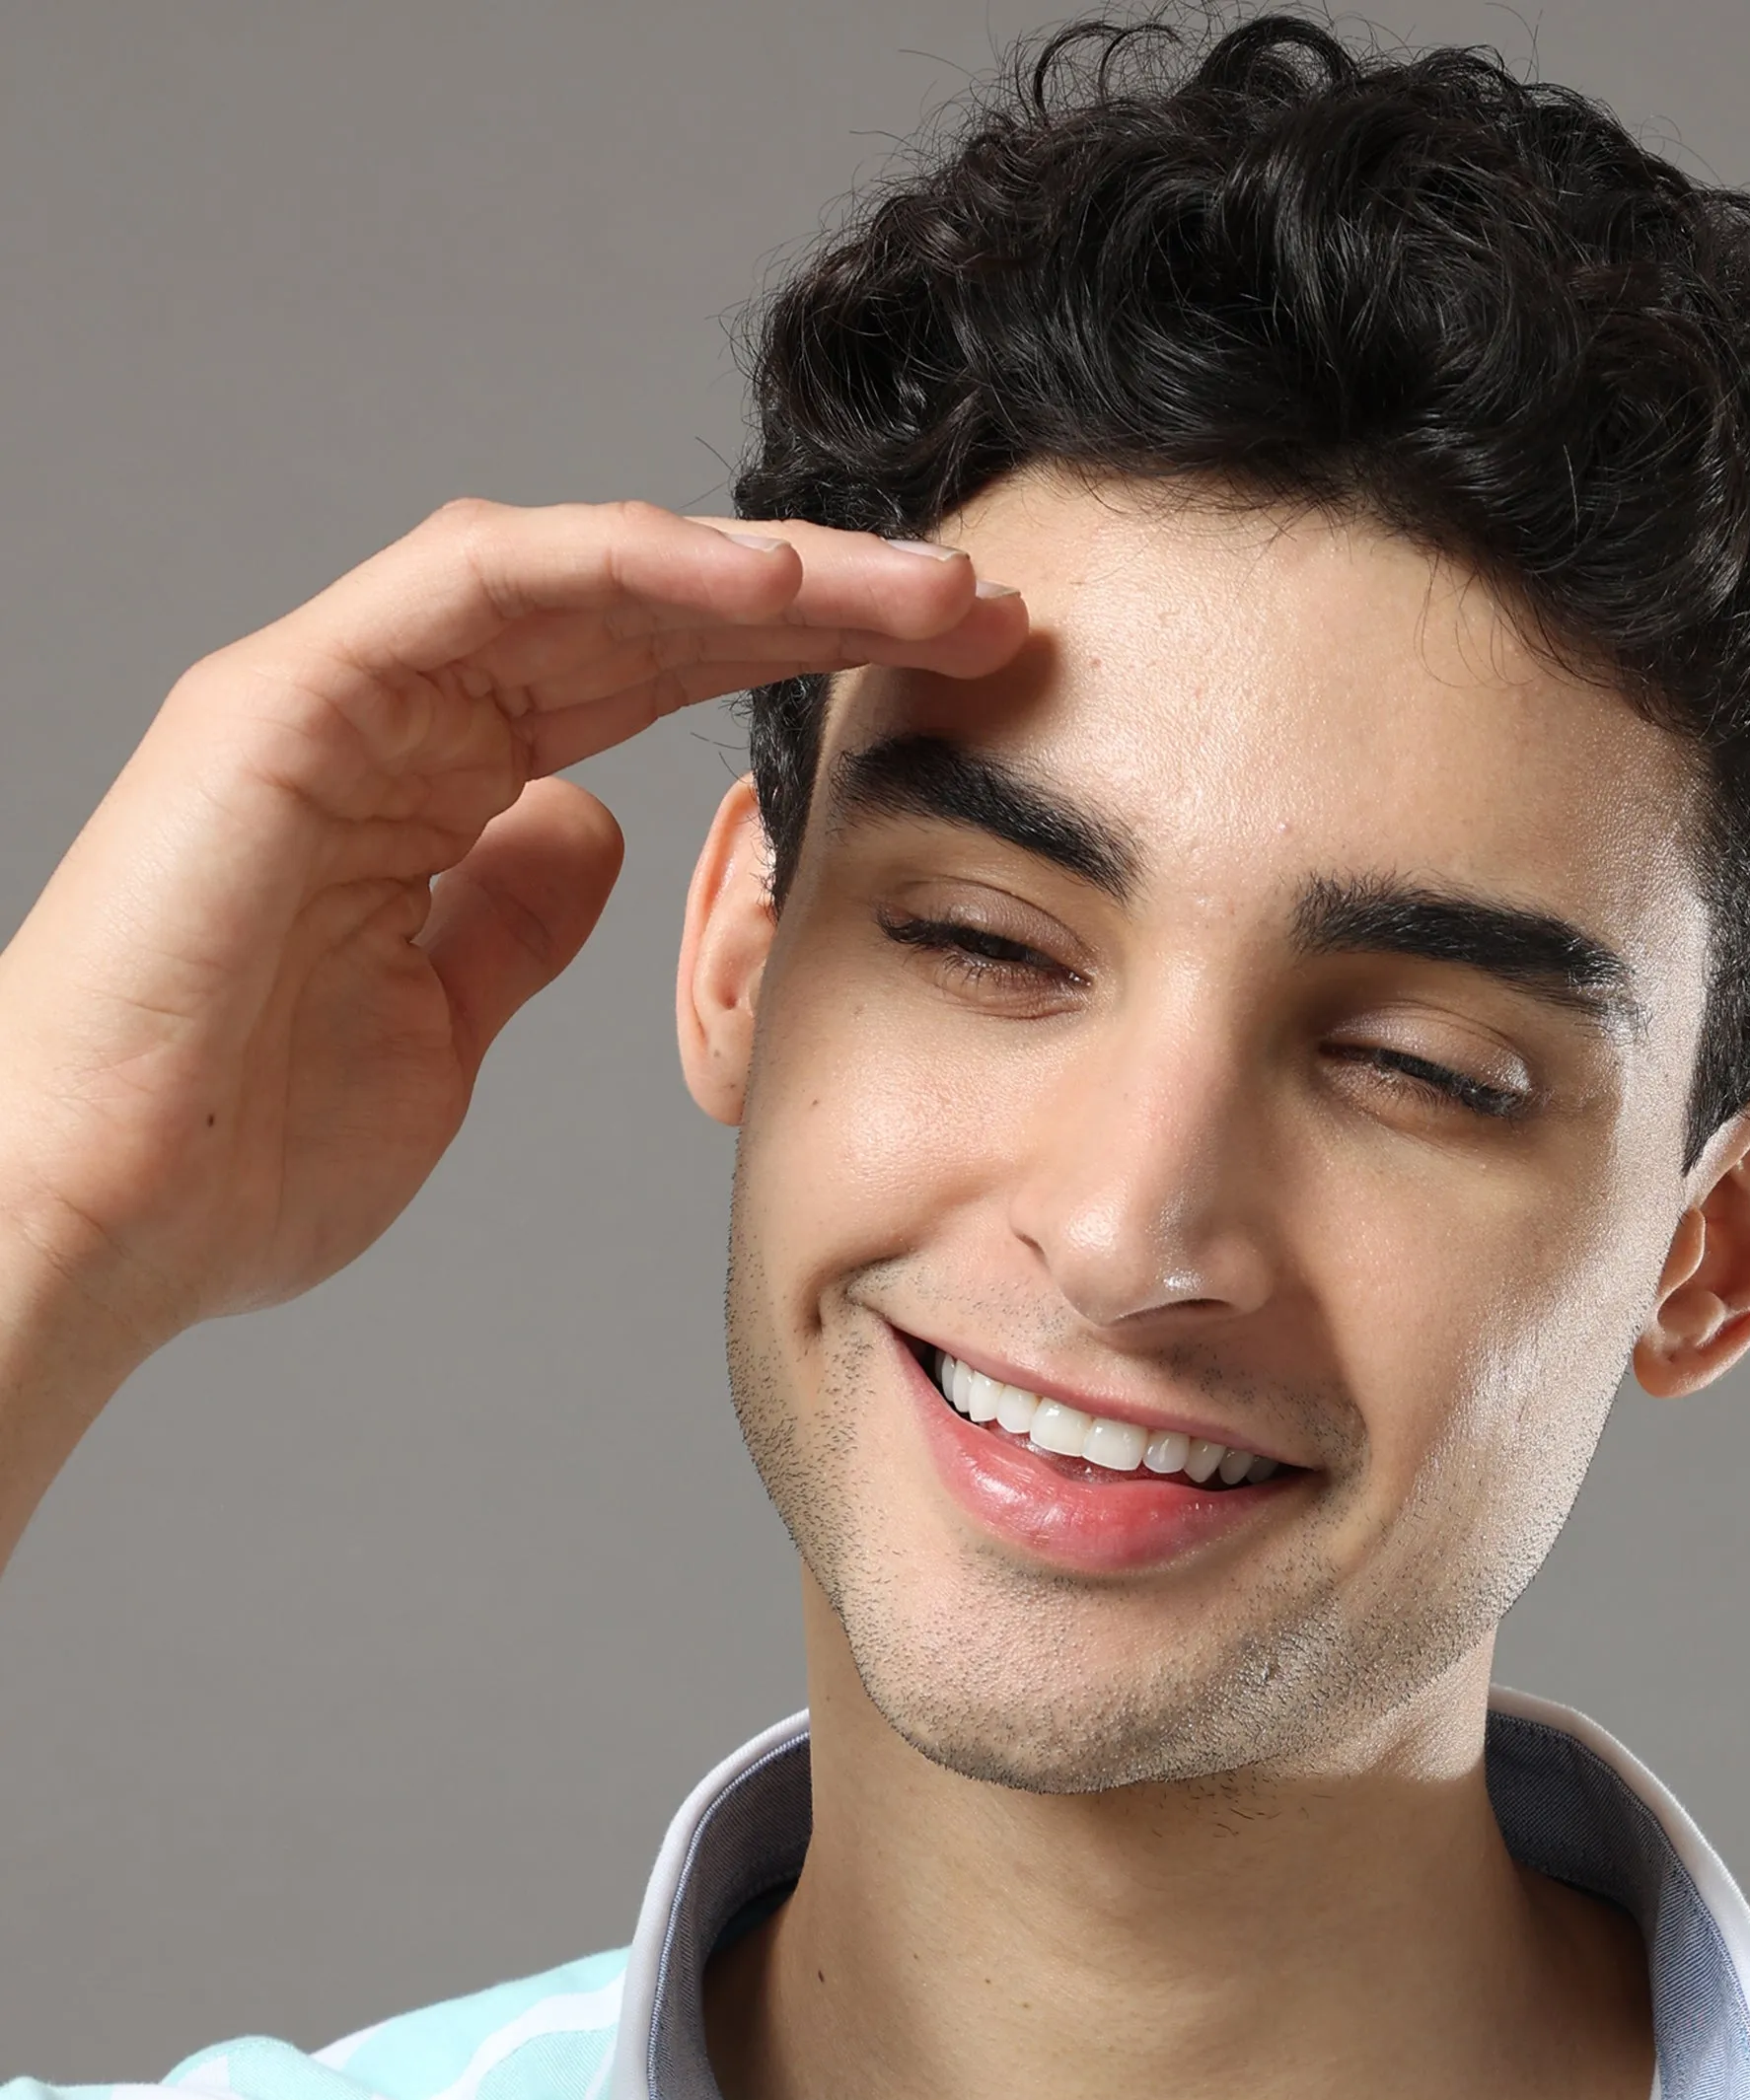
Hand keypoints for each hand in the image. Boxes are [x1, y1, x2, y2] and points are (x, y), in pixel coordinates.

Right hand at [0, 499, 1021, 1373]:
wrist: (106, 1215)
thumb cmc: (243, 1157)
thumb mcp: (441, 1033)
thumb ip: (513, 921)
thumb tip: (591, 832)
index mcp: (430, 793)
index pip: (643, 690)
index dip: (793, 674)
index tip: (943, 687)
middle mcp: (389, 717)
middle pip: (635, 615)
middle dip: (818, 602)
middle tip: (979, 607)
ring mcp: (336, 695)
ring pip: (578, 573)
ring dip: (756, 570)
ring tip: (909, 586)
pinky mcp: (289, 699)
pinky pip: (476, 584)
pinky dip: (624, 570)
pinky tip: (761, 586)